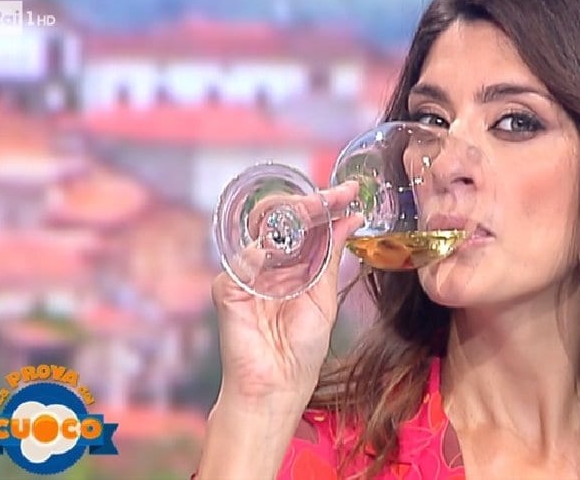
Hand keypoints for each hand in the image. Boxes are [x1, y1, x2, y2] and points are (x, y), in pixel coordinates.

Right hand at [211, 181, 362, 407]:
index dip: (326, 205)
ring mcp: (246, 273)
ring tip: (319, 206)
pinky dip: (264, 250)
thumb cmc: (301, 350)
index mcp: (291, 265)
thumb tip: (351, 218)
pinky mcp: (228, 289)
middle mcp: (268, 263)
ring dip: (293, 214)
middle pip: (282, 218)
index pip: (305, 225)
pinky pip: (244, 259)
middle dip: (311, 202)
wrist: (280, 388)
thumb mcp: (324, 297)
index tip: (351, 191)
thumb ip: (331, 256)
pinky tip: (282, 246)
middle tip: (338, 194)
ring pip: (263, 229)